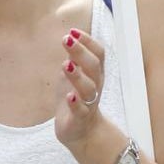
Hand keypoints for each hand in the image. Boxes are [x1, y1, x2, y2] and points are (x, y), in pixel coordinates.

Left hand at [55, 27, 105, 148]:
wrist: (81, 133)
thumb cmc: (76, 100)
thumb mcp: (74, 76)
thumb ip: (74, 59)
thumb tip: (70, 37)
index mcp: (95, 74)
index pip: (98, 54)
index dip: (88, 41)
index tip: (73, 31)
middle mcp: (96, 87)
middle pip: (94, 67)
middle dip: (81, 52)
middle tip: (66, 40)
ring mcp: (89, 103)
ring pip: (89, 88)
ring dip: (78, 76)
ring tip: (65, 65)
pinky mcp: (80, 119)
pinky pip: (81, 111)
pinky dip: (75, 103)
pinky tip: (69, 96)